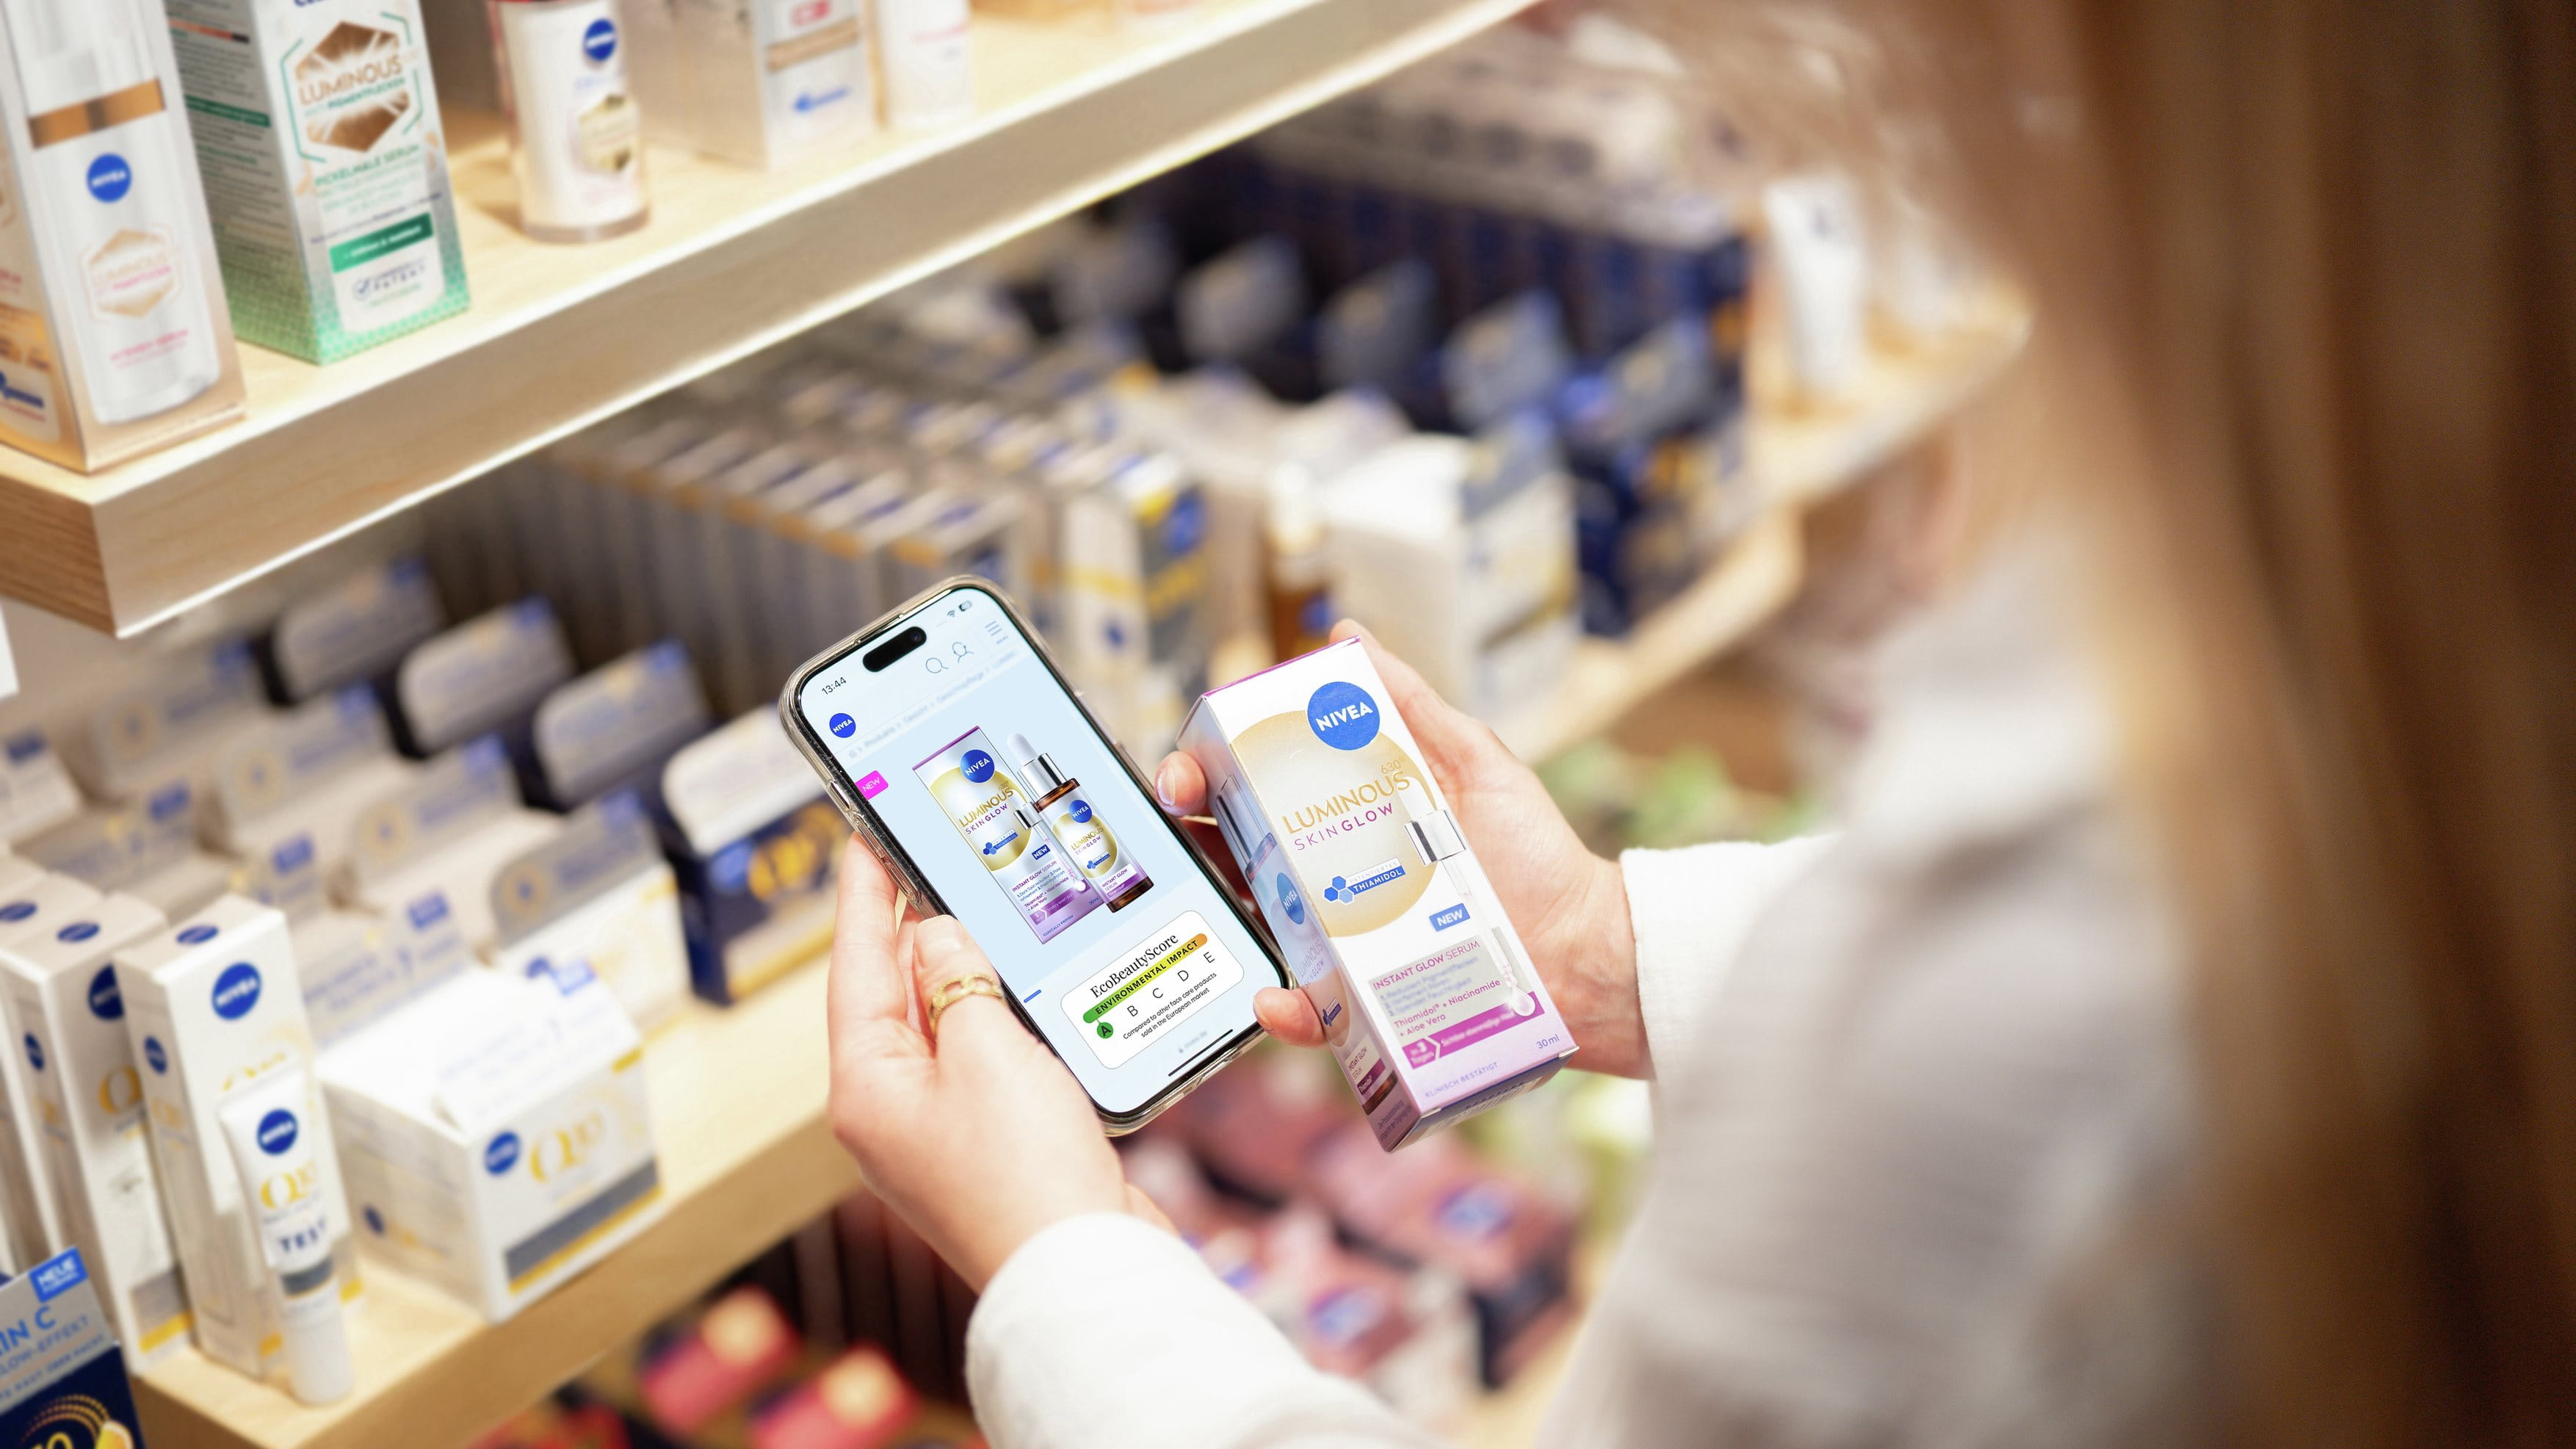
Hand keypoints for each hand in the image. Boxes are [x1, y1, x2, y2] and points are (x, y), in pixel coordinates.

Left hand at [824, 837, 1169, 1289]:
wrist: (1084, 1270)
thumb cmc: (1025, 1173)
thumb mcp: (987, 1050)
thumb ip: (959, 981)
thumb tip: (936, 937)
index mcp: (866, 1087)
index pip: (856, 966)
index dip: (863, 896)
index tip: (863, 837)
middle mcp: (891, 1110)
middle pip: (894, 995)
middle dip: (917, 929)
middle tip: (932, 857)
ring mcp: (938, 1132)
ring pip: (945, 1025)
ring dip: (968, 972)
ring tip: (984, 908)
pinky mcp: (989, 1145)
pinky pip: (984, 1060)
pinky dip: (1002, 1018)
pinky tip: (1028, 987)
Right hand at [1157, 621, 1650, 1077]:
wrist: (1586, 949)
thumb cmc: (1536, 855)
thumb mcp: (1474, 762)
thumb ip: (1411, 705)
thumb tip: (1347, 637)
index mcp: (1349, 818)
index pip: (1259, 790)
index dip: (1212, 771)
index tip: (1192, 761)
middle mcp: (1333, 881)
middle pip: (1237, 854)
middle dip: (1191, 831)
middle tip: (1182, 811)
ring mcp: (1341, 945)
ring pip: (1257, 929)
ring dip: (1220, 914)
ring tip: (1210, 891)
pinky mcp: (1362, 1004)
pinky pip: (1306, 1013)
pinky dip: (1283, 1011)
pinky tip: (1275, 996)